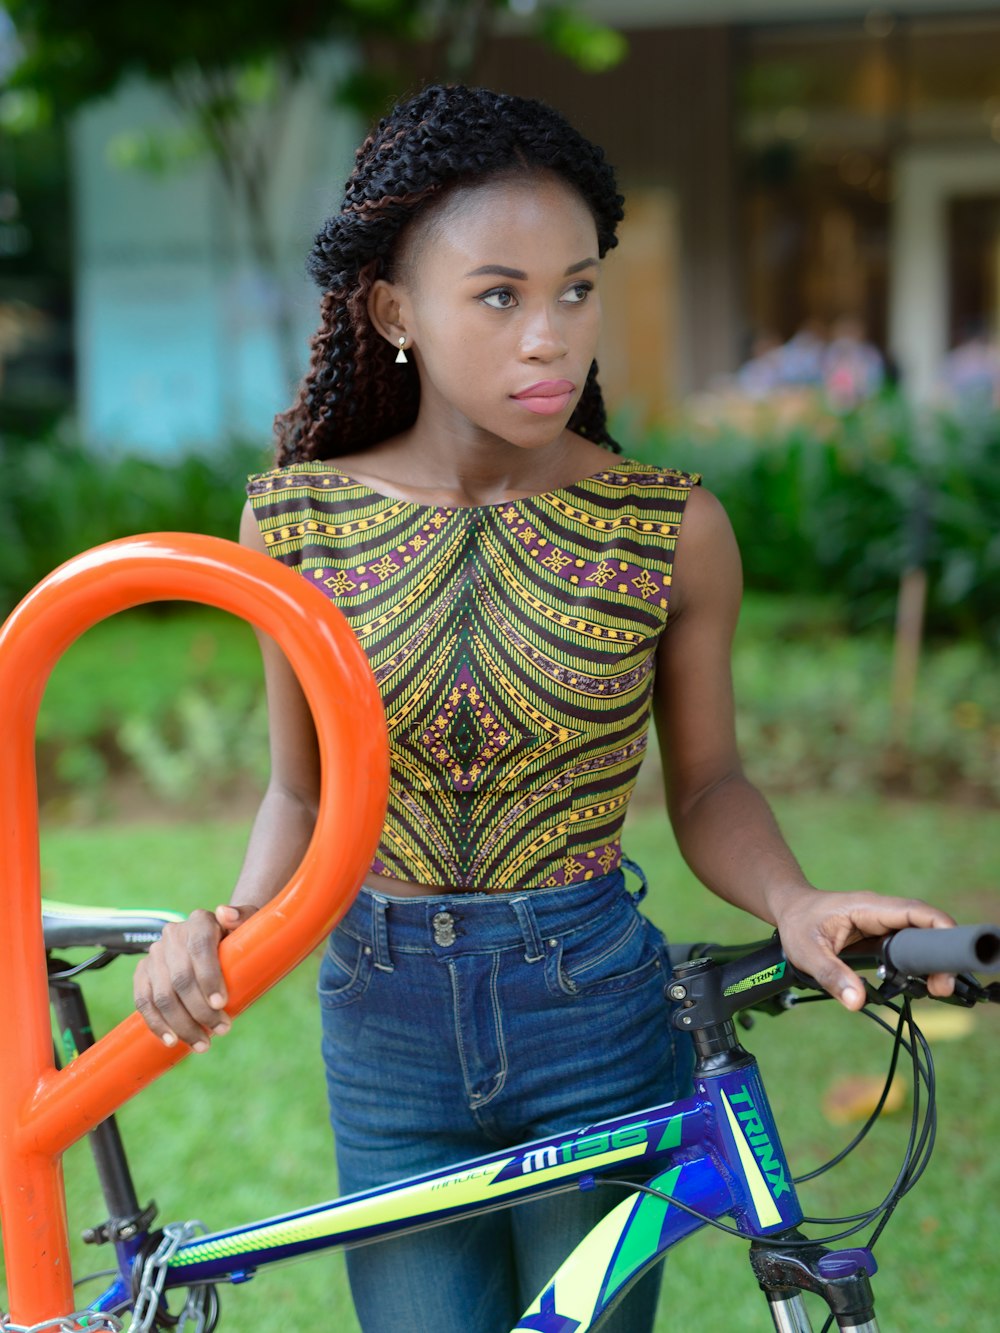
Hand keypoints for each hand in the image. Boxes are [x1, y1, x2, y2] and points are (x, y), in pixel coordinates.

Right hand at [133, 903, 257, 1051]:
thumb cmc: (239, 936)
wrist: (218, 939)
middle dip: (200, 1010)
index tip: (221, 1004)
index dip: (209, 977)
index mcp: (199, 921)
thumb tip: (225, 914)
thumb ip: (243, 916)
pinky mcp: (143, 972)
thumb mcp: (251, 923)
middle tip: (222, 1030)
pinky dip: (157, 1024)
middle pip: (180, 978)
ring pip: (162, 995)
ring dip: (182, 1024)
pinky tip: (172, 1041)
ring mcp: (155, 954)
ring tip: (203, 1044)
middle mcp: (173, 935)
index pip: (199, 948)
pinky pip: (143, 1002)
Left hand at [775, 889, 956, 1009]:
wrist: (790, 909)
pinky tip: (916, 983)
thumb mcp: (806, 952)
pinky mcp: (880, 935)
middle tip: (941, 986)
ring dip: (928, 961)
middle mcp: (880, 912)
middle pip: (924, 926)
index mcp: (867, 907)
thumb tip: (857, 1002)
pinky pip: (905, 946)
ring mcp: (882, 923)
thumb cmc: (797, 924)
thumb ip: (832, 976)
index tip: (950, 955)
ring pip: (917, 937)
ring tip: (933, 988)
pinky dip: (914, 963)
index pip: (914, 911)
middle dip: (938, 954)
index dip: (939, 927)